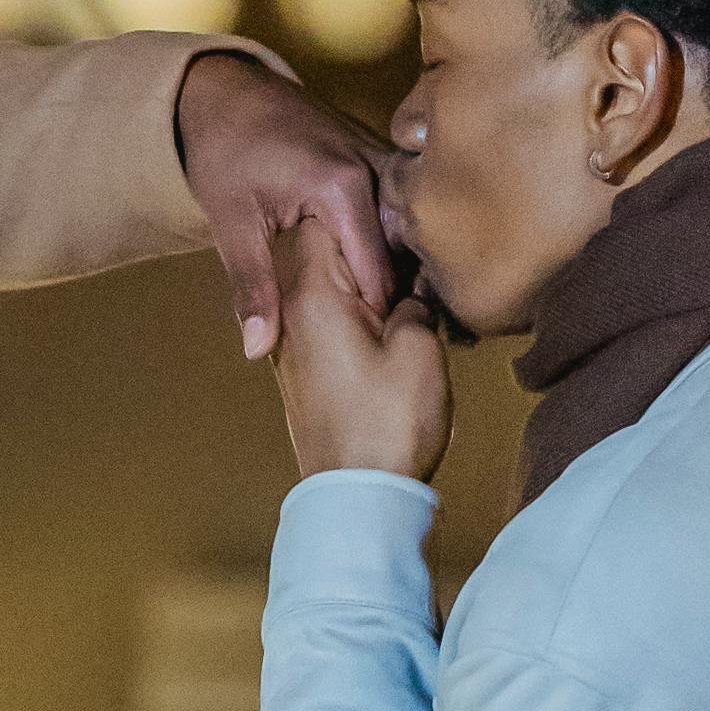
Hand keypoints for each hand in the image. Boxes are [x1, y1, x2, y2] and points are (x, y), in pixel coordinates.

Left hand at [176, 48, 397, 364]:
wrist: (224, 89)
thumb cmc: (223, 152)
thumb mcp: (231, 222)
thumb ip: (251, 286)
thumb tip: (256, 350)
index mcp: (344, 187)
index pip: (381, 272)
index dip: (379, 316)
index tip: (374, 347)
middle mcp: (376, 166)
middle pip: (407, 249)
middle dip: (402, 295)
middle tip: (395, 337)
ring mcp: (382, 154)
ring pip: (411, 225)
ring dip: (406, 264)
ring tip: (402, 310)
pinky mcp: (379, 151)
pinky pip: (402, 202)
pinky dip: (399, 235)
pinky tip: (389, 267)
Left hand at [275, 203, 451, 483]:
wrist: (355, 498)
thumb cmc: (387, 421)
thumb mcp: (418, 349)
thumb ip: (414, 301)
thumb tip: (411, 288)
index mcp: (313, 291)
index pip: (326, 216)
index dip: (367, 212)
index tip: (404, 221)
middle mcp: (291, 309)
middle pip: (321, 246)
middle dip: (365, 242)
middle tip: (411, 250)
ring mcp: (292, 340)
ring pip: (324, 282)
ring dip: (361, 278)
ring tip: (407, 285)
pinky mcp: (302, 367)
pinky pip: (324, 316)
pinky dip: (353, 309)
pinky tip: (388, 322)